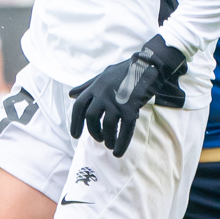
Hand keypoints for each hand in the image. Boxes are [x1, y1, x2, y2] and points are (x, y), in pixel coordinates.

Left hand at [68, 35, 185, 157]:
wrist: (148, 65)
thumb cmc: (125, 71)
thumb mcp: (103, 76)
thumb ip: (87, 86)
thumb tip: (71, 94)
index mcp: (95, 87)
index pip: (79, 106)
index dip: (75, 122)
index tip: (75, 135)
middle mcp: (103, 94)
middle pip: (91, 118)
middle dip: (93, 132)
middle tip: (97, 140)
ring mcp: (117, 101)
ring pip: (107, 126)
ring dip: (107, 139)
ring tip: (109, 145)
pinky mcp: (131, 108)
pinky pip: (124, 130)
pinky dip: (121, 144)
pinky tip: (118, 152)